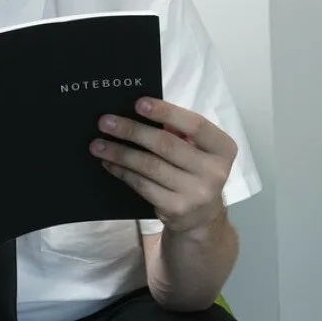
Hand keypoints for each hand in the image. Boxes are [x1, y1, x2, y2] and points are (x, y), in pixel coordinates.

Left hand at [93, 98, 236, 235]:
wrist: (202, 218)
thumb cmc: (196, 172)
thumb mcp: (199, 150)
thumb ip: (180, 133)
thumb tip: (139, 114)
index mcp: (223, 148)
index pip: (195, 124)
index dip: (166, 112)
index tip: (138, 103)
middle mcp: (215, 171)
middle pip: (167, 145)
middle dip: (132, 131)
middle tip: (105, 122)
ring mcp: (196, 192)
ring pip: (150, 166)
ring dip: (120, 153)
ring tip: (98, 144)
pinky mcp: (176, 209)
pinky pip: (143, 185)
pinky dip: (123, 172)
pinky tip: (109, 163)